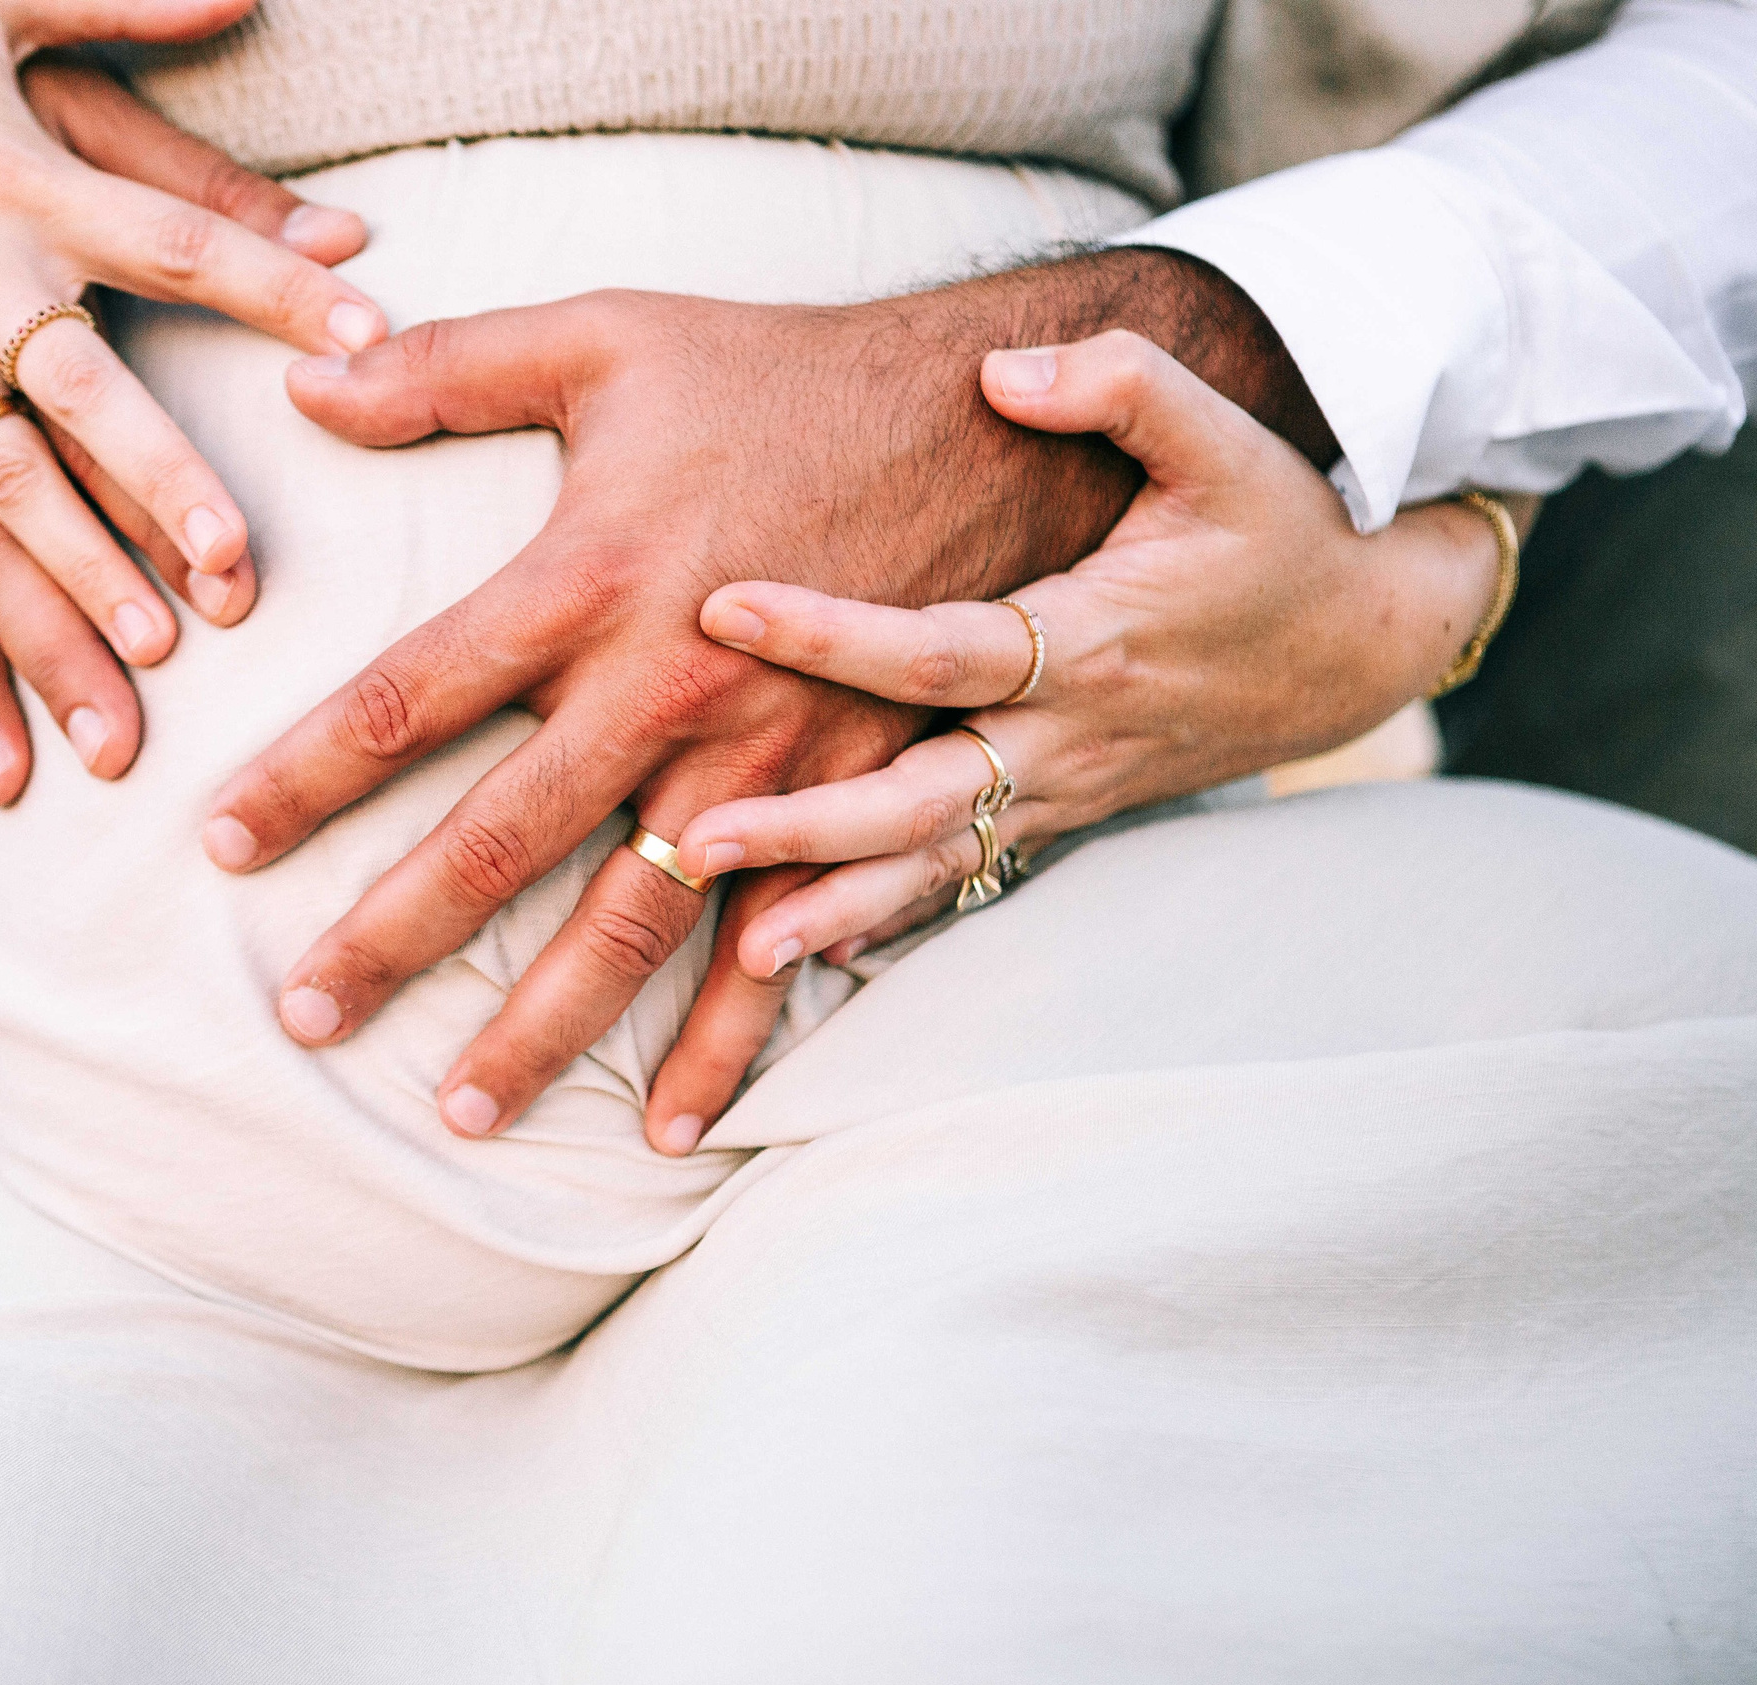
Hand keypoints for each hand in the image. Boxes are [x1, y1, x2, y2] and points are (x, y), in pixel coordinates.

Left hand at [202, 252, 1336, 1139]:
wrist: (992, 422)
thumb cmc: (784, 375)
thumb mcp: (609, 337)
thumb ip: (451, 366)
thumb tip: (308, 387)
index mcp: (585, 578)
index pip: (409, 696)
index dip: (307, 774)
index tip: (221, 846)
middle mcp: (663, 687)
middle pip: (502, 839)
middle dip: (394, 937)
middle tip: (304, 1020)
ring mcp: (763, 759)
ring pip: (634, 919)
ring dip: (547, 1025)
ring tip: (465, 1113)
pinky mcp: (844, 797)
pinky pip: (782, 941)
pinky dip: (731, 1036)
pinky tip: (677, 1123)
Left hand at [641, 329, 1505, 1148]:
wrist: (1359, 642)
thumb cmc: (1278, 528)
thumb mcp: (1228, 440)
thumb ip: (1125, 384)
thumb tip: (1002, 369)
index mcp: (1091, 641)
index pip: (940, 650)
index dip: (829, 634)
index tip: (722, 607)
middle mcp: (1069, 736)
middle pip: (922, 798)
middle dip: (807, 827)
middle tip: (693, 839)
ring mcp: (1064, 790)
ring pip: (938, 863)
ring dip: (837, 904)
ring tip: (740, 943)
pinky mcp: (1060, 815)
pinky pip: (964, 878)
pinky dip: (888, 917)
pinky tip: (805, 948)